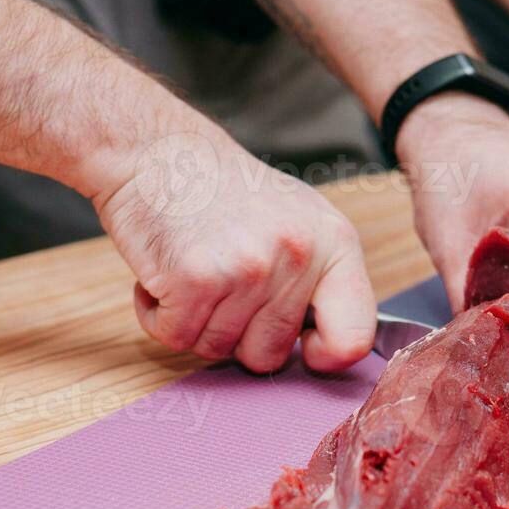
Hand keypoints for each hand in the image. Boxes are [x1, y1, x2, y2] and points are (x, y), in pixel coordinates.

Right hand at [92, 127, 376, 373]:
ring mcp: (248, 268)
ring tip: (191, 269)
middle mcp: (298, 256)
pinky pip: (175, 337)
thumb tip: (331, 351)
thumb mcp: (298, 222)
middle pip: (268, 357)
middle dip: (236, 335)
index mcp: (335, 242)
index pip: (353, 338)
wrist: (155, 151)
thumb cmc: (223, 193)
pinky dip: (158, 316)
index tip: (302, 348)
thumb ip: (320, 281)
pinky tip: (163, 275)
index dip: (323, 357)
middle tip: (220, 285)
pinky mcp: (195, 278)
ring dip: (193, 323)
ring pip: (216, 350)